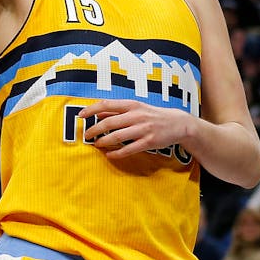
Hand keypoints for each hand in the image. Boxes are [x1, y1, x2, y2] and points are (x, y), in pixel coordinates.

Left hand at [81, 100, 195, 159]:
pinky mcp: (148, 142)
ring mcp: (143, 129)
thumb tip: (97, 113)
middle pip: (109, 122)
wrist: (178, 123)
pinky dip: (117, 153)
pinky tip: (110, 155)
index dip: (92, 109)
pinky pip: (129, 149)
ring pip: (117, 136)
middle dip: (94, 129)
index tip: (81, 115)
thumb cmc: (154, 115)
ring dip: (104, 141)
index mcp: (133, 105)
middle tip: (86, 135)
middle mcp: (137, 115)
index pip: (107, 104)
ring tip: (97, 144)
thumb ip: (118, 110)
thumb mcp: (137, 108)